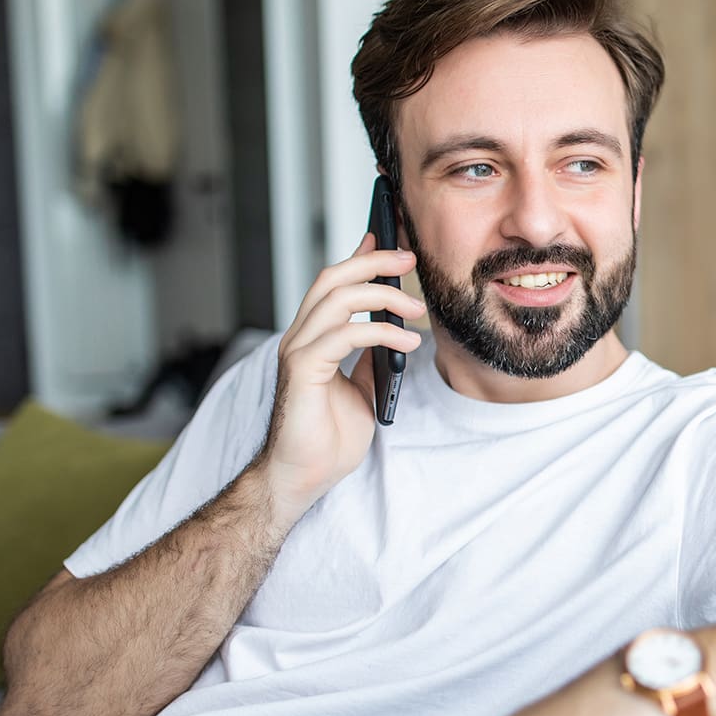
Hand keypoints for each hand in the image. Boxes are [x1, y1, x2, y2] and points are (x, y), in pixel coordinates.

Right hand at [252, 232, 426, 517]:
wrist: (304, 476)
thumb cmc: (328, 438)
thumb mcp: (361, 388)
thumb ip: (370, 357)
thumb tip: (393, 332)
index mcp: (313, 337)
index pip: (334, 284)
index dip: (360, 257)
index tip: (391, 239)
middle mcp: (300, 337)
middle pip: (332, 279)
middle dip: (373, 262)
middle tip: (409, 258)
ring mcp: (298, 351)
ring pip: (337, 299)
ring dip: (384, 296)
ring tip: (417, 309)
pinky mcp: (303, 370)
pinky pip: (344, 335)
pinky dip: (381, 332)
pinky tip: (408, 344)